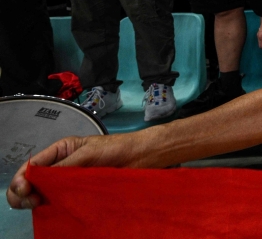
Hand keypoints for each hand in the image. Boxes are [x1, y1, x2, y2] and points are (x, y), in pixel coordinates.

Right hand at [7, 135, 133, 209]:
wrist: (141, 156)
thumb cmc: (116, 148)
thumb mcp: (88, 153)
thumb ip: (64, 166)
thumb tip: (39, 178)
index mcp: (60, 152)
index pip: (31, 166)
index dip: (22, 178)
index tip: (24, 189)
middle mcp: (60, 167)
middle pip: (32, 183)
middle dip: (23, 192)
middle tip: (32, 200)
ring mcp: (69, 182)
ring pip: (44, 195)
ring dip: (37, 201)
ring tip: (40, 205)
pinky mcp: (79, 194)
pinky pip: (61, 203)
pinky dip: (53, 208)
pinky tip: (54, 211)